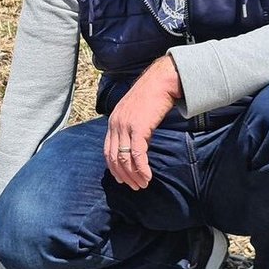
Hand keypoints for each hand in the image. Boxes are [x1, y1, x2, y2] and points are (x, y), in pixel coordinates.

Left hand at [104, 55, 182, 190]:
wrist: (161, 81)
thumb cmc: (152, 95)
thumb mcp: (135, 111)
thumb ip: (130, 125)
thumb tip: (134, 141)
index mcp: (113, 121)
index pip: (107, 151)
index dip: (113, 168)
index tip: (122, 179)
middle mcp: (116, 124)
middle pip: (114, 158)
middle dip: (124, 175)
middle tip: (134, 186)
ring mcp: (126, 126)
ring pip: (125, 158)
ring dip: (134, 175)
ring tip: (143, 184)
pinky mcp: (139, 127)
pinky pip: (138, 154)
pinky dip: (142, 168)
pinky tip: (148, 176)